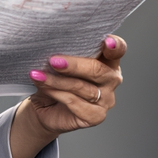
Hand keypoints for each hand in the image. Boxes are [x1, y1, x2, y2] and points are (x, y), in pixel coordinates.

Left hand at [10, 34, 126, 157]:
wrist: (44, 108)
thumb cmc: (54, 80)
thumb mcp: (58, 63)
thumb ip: (63, 54)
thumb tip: (51, 48)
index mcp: (107, 60)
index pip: (118, 50)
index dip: (115, 45)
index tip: (106, 41)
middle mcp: (111, 79)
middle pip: (98, 69)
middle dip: (74, 65)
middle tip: (53, 61)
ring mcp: (106, 100)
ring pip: (83, 87)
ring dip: (57, 80)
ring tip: (39, 75)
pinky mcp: (96, 116)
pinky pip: (75, 103)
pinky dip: (57, 93)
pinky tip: (44, 87)